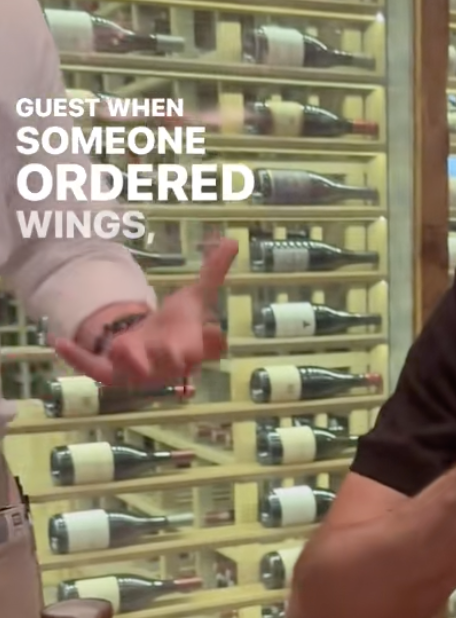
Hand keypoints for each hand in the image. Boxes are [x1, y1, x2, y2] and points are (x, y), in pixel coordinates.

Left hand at [52, 237, 237, 384]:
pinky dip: (78, 357)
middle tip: (169, 345)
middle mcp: (167, 366)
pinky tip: (58, 341)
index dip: (205, 343)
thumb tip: (234, 242)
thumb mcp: (195, 297)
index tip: (210, 332)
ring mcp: (139, 373)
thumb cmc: (178, 326)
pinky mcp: (112, 375)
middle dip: (168, 355)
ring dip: (129, 359)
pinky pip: (94, 369)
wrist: (151, 351)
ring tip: (120, 346)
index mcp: (192, 348)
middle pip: (172, 364)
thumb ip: (212, 273)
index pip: (204, 348)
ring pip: (135, 371)